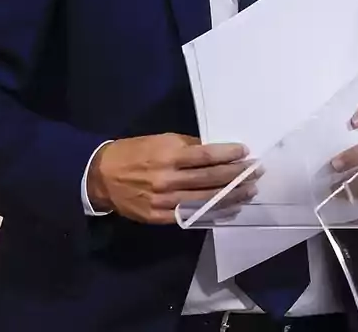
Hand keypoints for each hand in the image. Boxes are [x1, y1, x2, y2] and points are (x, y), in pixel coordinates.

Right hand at [87, 133, 258, 223]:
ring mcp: (164, 201)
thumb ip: (187, 146)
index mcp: (168, 156)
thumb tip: (216, 150)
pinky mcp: (159, 217)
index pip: (206, 156)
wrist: (101, 176)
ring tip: (250, 192)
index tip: (246, 152)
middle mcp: (168, 179)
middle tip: (256, 172)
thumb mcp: (160, 140)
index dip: (228, 154)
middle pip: (210, 179)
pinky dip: (213, 213)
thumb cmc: (134, 153)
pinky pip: (191, 216)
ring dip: (231, 196)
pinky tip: (229, 210)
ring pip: (205, 200)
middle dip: (237, 175)